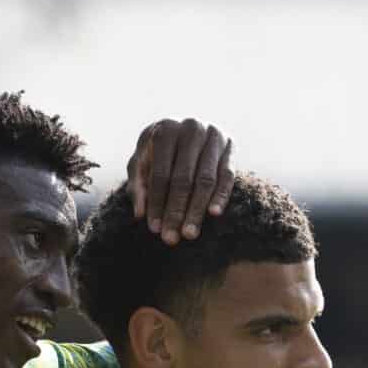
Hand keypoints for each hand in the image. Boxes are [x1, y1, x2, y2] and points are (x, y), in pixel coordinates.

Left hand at [126, 118, 235, 243]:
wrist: (184, 132)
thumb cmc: (158, 152)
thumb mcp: (142, 163)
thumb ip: (138, 185)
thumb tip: (140, 214)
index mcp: (165, 130)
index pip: (160, 174)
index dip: (157, 203)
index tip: (154, 229)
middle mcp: (191, 129)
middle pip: (183, 179)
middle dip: (176, 211)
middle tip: (171, 238)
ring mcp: (213, 136)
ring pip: (206, 180)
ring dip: (197, 210)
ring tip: (189, 234)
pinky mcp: (229, 147)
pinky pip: (227, 176)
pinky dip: (221, 196)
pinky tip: (213, 214)